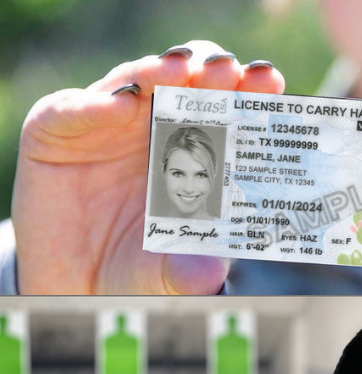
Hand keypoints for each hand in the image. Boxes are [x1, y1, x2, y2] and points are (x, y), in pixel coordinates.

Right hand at [12, 41, 284, 293]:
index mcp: (197, 149)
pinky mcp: (56, 128)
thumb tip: (211, 274)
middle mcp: (156, 125)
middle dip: (211, 71)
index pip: (228, 110)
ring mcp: (107, 122)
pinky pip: (74, 109)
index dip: (249, 93)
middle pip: (188, 83)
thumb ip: (190, 272)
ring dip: (159, 71)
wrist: (75, 282)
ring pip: (134, 81)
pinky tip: (120, 106)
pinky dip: (97, 105)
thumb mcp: (168, 273)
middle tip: (228, 71)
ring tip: (180, 70)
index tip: (271, 84)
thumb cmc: (138, 265)